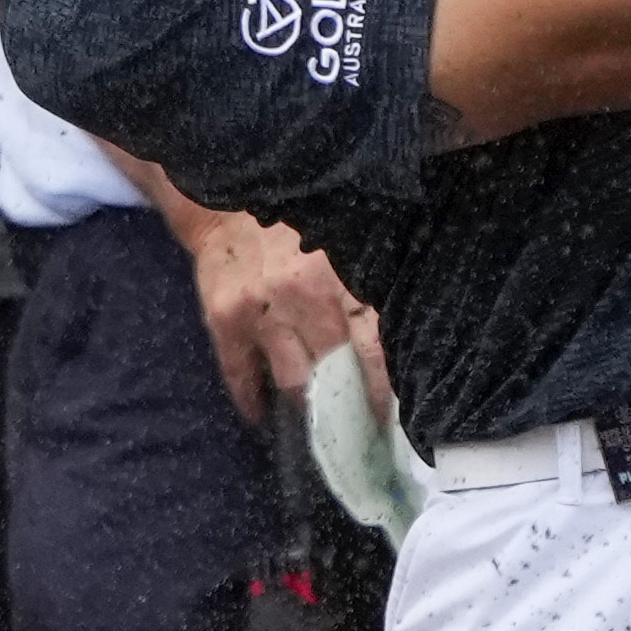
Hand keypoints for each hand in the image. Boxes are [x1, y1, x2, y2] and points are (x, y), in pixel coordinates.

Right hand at [175, 205, 376, 422]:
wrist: (225, 201)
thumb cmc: (296, 226)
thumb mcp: (343, 245)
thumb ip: (366, 287)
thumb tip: (404, 337)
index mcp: (341, 276)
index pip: (373, 346)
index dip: (383, 388)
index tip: (393, 417)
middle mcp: (303, 296)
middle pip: (335, 372)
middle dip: (350, 406)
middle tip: (362, 429)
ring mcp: (261, 313)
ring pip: (293, 382)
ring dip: (308, 408)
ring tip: (320, 426)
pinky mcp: (225, 322)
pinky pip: (241, 377)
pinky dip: (253, 403)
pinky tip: (263, 416)